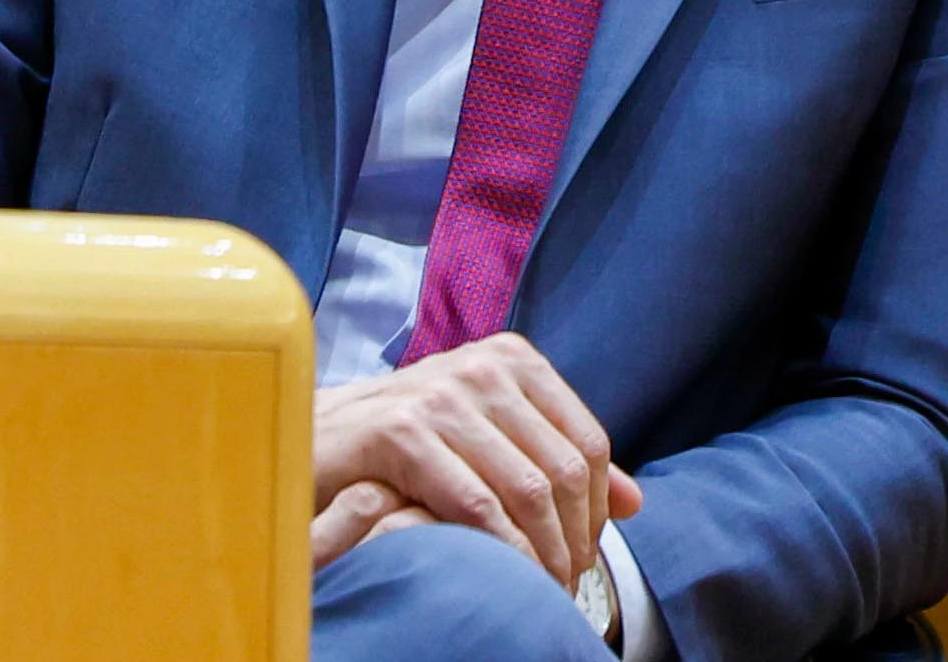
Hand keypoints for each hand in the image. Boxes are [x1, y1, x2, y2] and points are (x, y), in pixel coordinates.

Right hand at [312, 333, 641, 587]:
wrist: (312, 442)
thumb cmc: (404, 447)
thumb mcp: (487, 439)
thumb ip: (554, 460)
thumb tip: (635, 502)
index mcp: (510, 359)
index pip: (587, 441)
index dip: (595, 509)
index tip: (582, 552)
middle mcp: (481, 366)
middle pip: (564, 469)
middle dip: (574, 539)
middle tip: (564, 583)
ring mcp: (440, 393)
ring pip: (527, 490)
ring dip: (542, 553)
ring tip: (538, 588)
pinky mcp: (401, 431)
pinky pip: (476, 505)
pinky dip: (500, 551)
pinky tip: (498, 574)